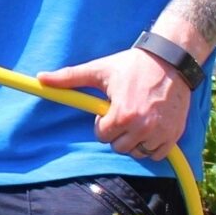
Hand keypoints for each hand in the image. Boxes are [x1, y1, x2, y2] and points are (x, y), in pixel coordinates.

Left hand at [37, 48, 191, 163]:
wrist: (170, 60)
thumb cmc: (132, 65)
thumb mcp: (99, 69)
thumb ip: (69, 77)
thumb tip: (41, 78)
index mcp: (123, 115)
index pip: (102, 136)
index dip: (102, 123)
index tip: (110, 109)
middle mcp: (143, 127)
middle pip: (119, 147)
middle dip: (117, 133)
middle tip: (123, 114)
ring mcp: (161, 132)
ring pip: (138, 152)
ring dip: (134, 141)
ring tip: (137, 120)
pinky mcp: (174, 134)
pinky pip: (157, 154)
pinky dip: (152, 146)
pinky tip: (150, 128)